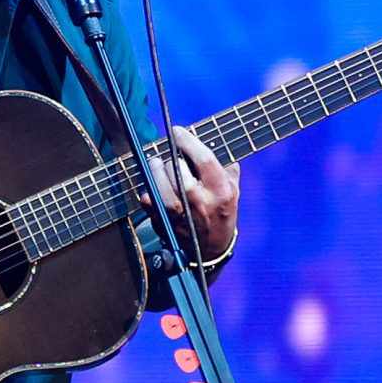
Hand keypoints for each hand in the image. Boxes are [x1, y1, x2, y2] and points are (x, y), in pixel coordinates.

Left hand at [147, 127, 238, 260]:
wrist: (209, 251)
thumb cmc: (221, 215)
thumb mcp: (233, 192)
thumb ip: (227, 170)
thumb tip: (215, 146)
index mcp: (221, 190)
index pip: (203, 158)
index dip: (187, 141)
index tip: (177, 131)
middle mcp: (200, 201)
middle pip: (178, 166)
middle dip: (172, 158)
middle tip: (171, 156)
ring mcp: (179, 212)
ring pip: (160, 180)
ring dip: (157, 169)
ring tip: (158, 165)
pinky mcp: (163, 220)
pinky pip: (148, 196)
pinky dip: (149, 188)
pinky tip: (155, 186)